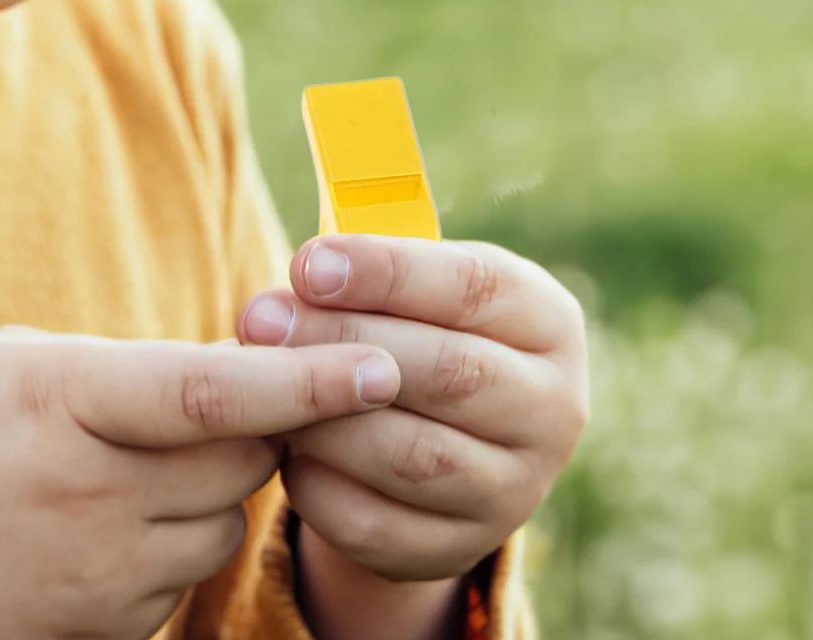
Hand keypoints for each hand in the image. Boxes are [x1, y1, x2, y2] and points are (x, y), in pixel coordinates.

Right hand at [0, 325, 403, 639]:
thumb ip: (105, 375)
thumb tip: (197, 384)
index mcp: (63, 404)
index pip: (214, 392)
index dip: (308, 380)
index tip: (380, 361)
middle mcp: (93, 497)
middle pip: (240, 461)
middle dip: (261, 423)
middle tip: (235, 388)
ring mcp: (95, 577)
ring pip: (218, 522)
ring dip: (213, 483)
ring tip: (139, 455)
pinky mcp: (93, 632)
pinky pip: (174, 577)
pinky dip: (169, 539)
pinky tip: (108, 515)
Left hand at [237, 236, 588, 596]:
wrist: (445, 430)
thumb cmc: (417, 324)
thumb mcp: (416, 280)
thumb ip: (372, 265)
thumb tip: (307, 268)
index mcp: (547, 320)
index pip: (474, 287)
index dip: (387, 273)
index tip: (307, 263)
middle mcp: (552, 408)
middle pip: (447, 372)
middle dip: (341, 340)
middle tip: (260, 320)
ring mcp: (516, 490)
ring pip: (414, 457)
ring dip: (325, 418)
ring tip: (262, 384)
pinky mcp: (461, 548)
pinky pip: (380, 526)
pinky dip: (320, 486)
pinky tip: (279, 446)